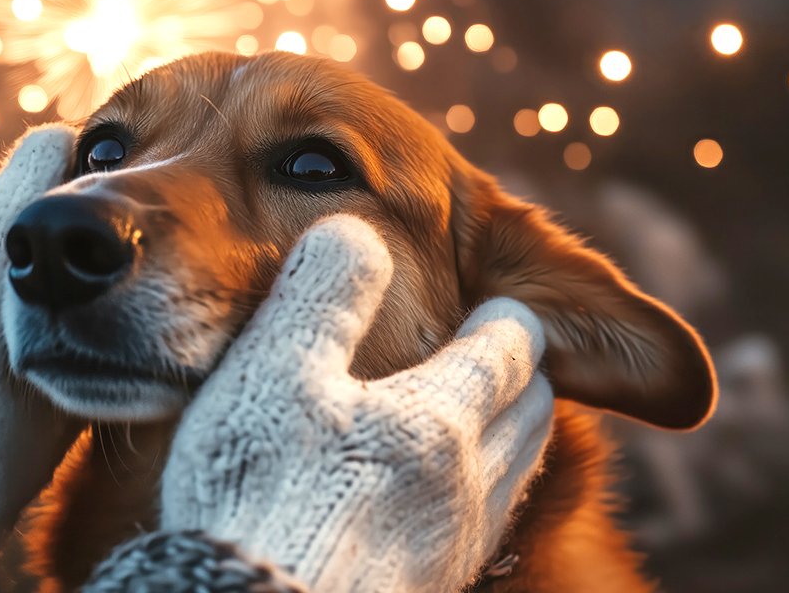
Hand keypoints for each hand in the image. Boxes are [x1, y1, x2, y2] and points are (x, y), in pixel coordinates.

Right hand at [159, 215, 554, 591]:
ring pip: (516, 475)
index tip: (497, 303)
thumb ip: (324, 292)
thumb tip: (356, 231)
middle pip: (533, 414)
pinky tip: (428, 499)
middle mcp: (471, 485)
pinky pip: (483, 530)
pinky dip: (477, 494)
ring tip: (464, 420)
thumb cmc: (255, 493)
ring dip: (506, 436)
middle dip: (519, 377)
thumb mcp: (274, 372)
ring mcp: (456, 547)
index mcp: (442, 418)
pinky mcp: (432, 590)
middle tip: (488, 356)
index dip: (510, 318)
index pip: (513, 349)